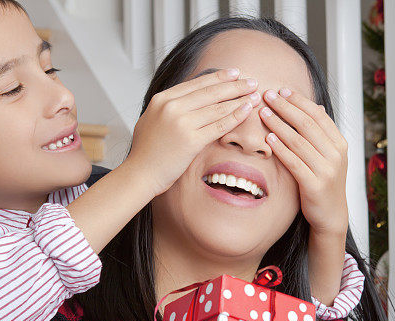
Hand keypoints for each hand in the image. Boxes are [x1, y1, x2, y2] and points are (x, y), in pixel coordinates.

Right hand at [128, 68, 260, 196]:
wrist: (140, 173)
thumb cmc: (147, 151)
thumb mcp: (153, 119)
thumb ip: (170, 107)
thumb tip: (189, 99)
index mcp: (162, 99)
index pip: (196, 83)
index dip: (218, 77)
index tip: (234, 73)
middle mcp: (171, 107)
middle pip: (210, 92)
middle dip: (234, 85)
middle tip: (251, 81)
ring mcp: (181, 123)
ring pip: (217, 107)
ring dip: (239, 100)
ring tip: (254, 95)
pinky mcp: (191, 141)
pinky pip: (218, 126)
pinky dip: (235, 117)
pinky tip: (246, 111)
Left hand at [259, 89, 348, 237]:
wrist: (331, 214)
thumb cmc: (324, 181)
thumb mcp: (329, 155)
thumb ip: (321, 133)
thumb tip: (316, 106)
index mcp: (340, 143)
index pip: (318, 115)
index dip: (299, 101)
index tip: (282, 90)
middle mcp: (336, 155)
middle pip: (307, 124)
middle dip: (286, 107)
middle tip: (268, 95)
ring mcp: (326, 170)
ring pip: (299, 141)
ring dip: (279, 124)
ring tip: (263, 113)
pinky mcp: (314, 185)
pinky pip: (294, 162)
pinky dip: (281, 148)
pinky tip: (269, 138)